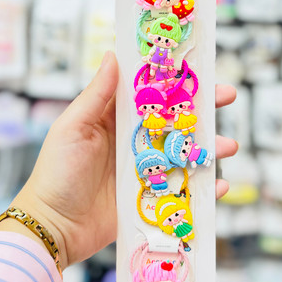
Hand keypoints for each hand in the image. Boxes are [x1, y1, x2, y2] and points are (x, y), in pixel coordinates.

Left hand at [2, 51, 237, 268]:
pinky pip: (184, 190)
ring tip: (228, 145)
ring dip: (210, 147)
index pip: (150, 93)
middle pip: (175, 120)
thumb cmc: (56, 173)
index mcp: (115, 119)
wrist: (52, 227)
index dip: (174, 79)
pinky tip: (220, 185)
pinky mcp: (151, 199)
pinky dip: (205, 188)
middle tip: (228, 95)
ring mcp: (146, 171)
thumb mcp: (73, 128)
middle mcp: (135, 141)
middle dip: (204, 108)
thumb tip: (113, 54)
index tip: (198, 66)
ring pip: (185, 154)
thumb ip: (96, 95)